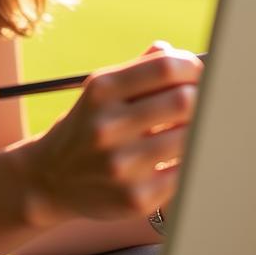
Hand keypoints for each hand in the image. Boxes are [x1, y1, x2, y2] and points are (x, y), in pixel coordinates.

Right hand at [16, 40, 201, 227]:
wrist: (50, 177)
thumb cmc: (88, 125)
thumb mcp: (102, 91)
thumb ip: (141, 69)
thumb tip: (182, 56)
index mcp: (102, 90)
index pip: (164, 68)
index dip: (192, 67)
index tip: (199, 74)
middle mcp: (108, 125)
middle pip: (182, 100)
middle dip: (202, 98)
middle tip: (205, 101)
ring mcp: (122, 164)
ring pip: (188, 138)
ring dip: (198, 130)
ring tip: (192, 128)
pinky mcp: (136, 198)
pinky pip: (183, 173)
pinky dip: (189, 161)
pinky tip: (180, 156)